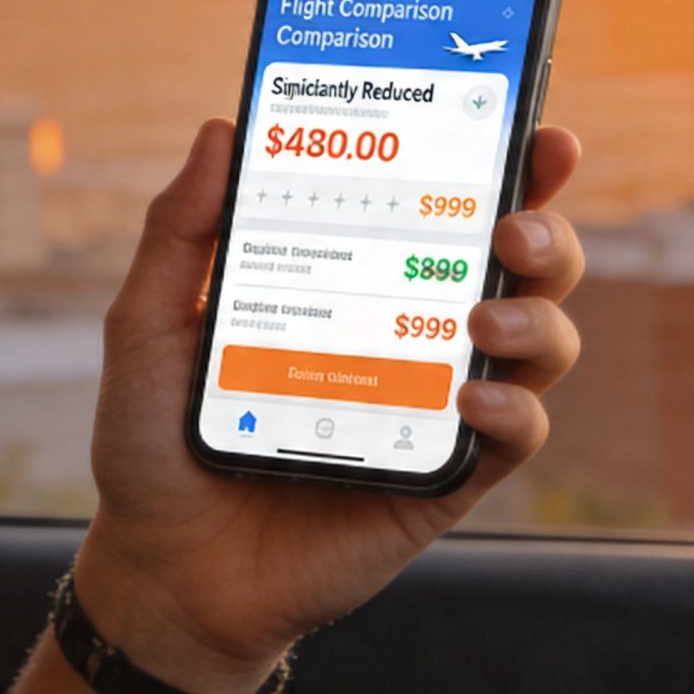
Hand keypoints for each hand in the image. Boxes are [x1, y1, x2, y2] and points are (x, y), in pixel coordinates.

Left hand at [69, 120, 583, 692]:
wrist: (159, 565)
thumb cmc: (157, 437)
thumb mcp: (149, 323)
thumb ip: (179, 231)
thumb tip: (219, 128)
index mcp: (357, 277)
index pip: (448, 205)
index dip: (509, 164)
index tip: (539, 131)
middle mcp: (411, 330)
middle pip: (522, 265)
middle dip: (544, 231)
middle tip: (510, 225)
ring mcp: (434, 405)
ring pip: (541, 343)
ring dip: (536, 318)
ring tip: (481, 320)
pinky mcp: (443, 481)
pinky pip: (513, 438)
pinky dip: (512, 412)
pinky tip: (471, 400)